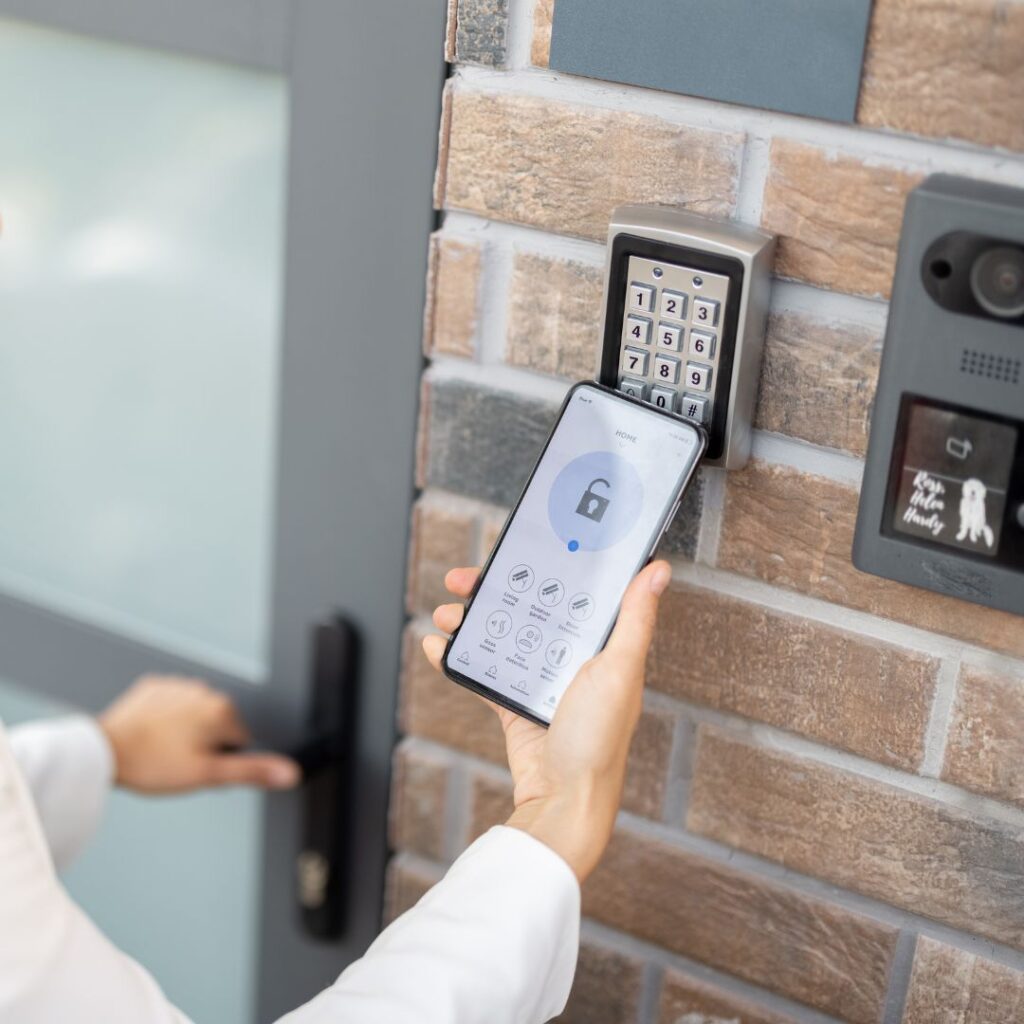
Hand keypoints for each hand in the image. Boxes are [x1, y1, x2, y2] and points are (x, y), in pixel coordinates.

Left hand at [98, 676, 300, 793]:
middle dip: (204, 744)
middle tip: (180, 762)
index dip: (220, 760)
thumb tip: (291, 772)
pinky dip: (164, 718)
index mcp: (222, 710)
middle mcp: (205, 690)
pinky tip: (151, 734)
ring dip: (185, 731)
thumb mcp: (208, 775)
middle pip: (218, 725)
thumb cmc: (154, 764)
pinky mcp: (154, 686)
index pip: (240, 740)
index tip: (199, 767)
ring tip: (162, 750)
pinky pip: (170, 704)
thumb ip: (253, 771)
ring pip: (194, 715)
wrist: (104, 751)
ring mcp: (178, 685)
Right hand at [423, 560, 670, 881]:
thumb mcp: (619, 671)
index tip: (516, 550)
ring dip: (470, 621)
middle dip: (493, 591)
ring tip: (447, 614)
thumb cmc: (599, 742)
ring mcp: (541, 681)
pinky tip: (438, 646)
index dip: (544, 567)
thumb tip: (658, 571)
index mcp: (601, 645)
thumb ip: (635, 619)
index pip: (570, 591)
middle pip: (528, 608)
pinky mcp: (515, 705)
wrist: (563, 803)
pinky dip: (458, 658)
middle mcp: (571, 658)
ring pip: (501, 635)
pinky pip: (483, 672)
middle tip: (463, 580)